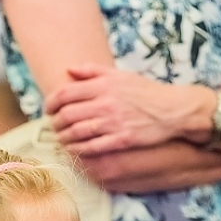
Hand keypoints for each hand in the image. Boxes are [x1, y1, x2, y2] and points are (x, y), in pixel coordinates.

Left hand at [45, 65, 195, 154]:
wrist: (171, 110)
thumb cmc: (145, 92)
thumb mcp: (120, 75)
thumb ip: (93, 71)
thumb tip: (69, 70)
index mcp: (103, 85)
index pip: (65, 93)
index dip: (51, 103)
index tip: (48, 109)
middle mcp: (105, 103)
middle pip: (67, 114)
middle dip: (55, 122)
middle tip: (53, 126)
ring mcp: (113, 123)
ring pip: (76, 132)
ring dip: (64, 138)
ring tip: (61, 139)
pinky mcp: (121, 140)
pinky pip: (92, 147)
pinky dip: (78, 150)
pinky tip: (74, 150)